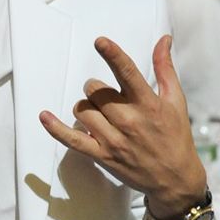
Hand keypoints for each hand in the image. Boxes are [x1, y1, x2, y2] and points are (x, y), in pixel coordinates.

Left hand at [39, 35, 206, 219]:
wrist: (175, 180)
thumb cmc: (175, 136)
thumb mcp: (175, 100)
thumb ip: (164, 68)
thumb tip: (163, 39)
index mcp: (148, 104)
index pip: (127, 73)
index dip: (112, 55)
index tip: (100, 41)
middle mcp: (129, 120)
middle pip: (95, 90)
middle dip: (96, 88)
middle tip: (106, 96)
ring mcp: (113, 140)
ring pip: (82, 109)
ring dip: (86, 106)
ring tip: (99, 113)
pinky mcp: (102, 155)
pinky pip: (72, 140)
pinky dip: (56, 128)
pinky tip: (44, 116)